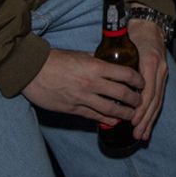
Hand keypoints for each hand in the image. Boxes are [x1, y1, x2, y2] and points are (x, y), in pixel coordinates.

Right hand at [21, 48, 142, 125]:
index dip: (137, 80)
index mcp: (96, 67)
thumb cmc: (56, 60)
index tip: (142, 83)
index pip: (125, 74)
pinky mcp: (73, 109)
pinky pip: (94, 117)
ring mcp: (83, 98)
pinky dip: (106, 119)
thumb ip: (97, 61)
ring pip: (110, 110)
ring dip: (124, 113)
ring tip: (132, 114)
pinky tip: (114, 120)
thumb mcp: (81, 55)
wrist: (33, 71)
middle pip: (122, 95)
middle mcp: (92, 84)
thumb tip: (110, 63)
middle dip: (135, 100)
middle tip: (140, 101)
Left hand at [126, 19, 166, 140]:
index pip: (147, 90)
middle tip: (135, 133)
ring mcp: (162, 73)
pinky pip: (158, 97)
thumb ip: (115, 61)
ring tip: (141, 134)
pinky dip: (153, 112)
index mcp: (149, 62)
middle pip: (154, 99)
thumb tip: (98, 77)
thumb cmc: (134, 33)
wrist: (150, 24)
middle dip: (145, 118)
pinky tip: (147, 124)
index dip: (140, 108)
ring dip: (149, 119)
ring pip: (157, 101)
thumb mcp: (125, 44)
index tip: (131, 120)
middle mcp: (159, 69)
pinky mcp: (162, 76)